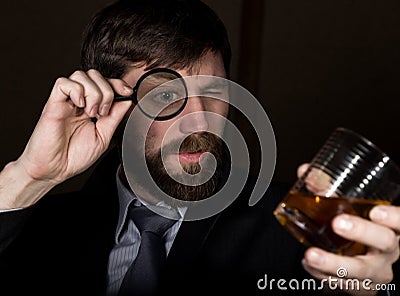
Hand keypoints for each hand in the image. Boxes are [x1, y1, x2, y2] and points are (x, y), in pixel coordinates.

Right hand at [16, 69, 131, 186]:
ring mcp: (66, 102)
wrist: (55, 170)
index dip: (117, 83)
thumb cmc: (75, 156)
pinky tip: (80, 106)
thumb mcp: (103, 137)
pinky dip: (76, 91)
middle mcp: (78, 102)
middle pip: (94, 75)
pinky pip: (62, 83)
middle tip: (103, 113)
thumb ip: (115, 118)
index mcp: (91, 108)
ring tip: (90, 113)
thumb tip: (127, 101)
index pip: (105, 84)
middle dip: (106, 90)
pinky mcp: (53, 105)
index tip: (127, 92)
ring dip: (93, 92)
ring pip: (81, 76)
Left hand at [297, 163, 399, 294]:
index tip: (377, 211)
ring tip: (311, 255)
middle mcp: (388, 249)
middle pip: (386, 242)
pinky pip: (343, 284)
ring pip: (361, 269)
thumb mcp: (347, 209)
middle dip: (362, 232)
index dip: (394, 216)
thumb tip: (306, 171)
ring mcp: (376, 270)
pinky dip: (322, 274)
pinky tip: (309, 264)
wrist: (355, 267)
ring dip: (334, 262)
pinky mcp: (361, 287)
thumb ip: (327, 188)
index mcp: (390, 227)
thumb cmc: (355, 230)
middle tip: (338, 223)